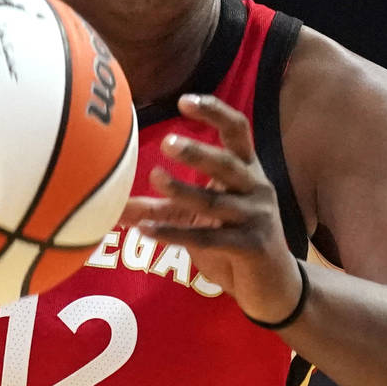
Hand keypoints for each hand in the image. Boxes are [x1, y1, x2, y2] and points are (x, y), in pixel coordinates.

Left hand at [119, 94, 301, 323]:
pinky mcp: (251, 247)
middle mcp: (256, 188)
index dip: (214, 112)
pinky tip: (145, 231)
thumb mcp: (197, 218)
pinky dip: (175, 234)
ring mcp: (256, 218)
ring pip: (216, 202)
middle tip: (167, 142)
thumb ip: (160, 208)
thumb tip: (112, 205)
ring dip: (183, 191)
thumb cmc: (234, 240)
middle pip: (228, 163)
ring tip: (155, 178)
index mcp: (247, 170)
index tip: (184, 100)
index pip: (237, 130)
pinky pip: (209, 239)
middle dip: (199, 152)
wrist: (273, 285)